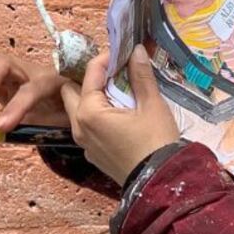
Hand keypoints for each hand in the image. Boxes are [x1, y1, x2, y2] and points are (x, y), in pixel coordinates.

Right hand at [0, 52, 69, 130]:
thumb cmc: (73, 110)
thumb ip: (50, 125)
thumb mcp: (69, 120)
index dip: (15, 107)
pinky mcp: (4, 85)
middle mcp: (32, 72)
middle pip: (2, 64)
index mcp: (54, 79)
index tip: (0, 128)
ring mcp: (16, 75)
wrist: (75, 103)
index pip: (31, 88)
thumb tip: (26, 131)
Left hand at [61, 45, 179, 185]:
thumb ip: (140, 76)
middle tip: (115, 74)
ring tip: (119, 93)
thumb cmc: (156, 142)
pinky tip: (119, 115)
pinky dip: (97, 117)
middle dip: (90, 79)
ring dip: (92, 98)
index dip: (106, 58)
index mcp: (89, 112)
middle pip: (72, 92)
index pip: (91, 73)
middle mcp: (78, 127)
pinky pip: (87, 128)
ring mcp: (84, 144)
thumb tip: (136, 51)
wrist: (161, 182)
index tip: (123, 52)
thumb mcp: (152, 105)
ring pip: (78, 111)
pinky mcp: (93, 155)